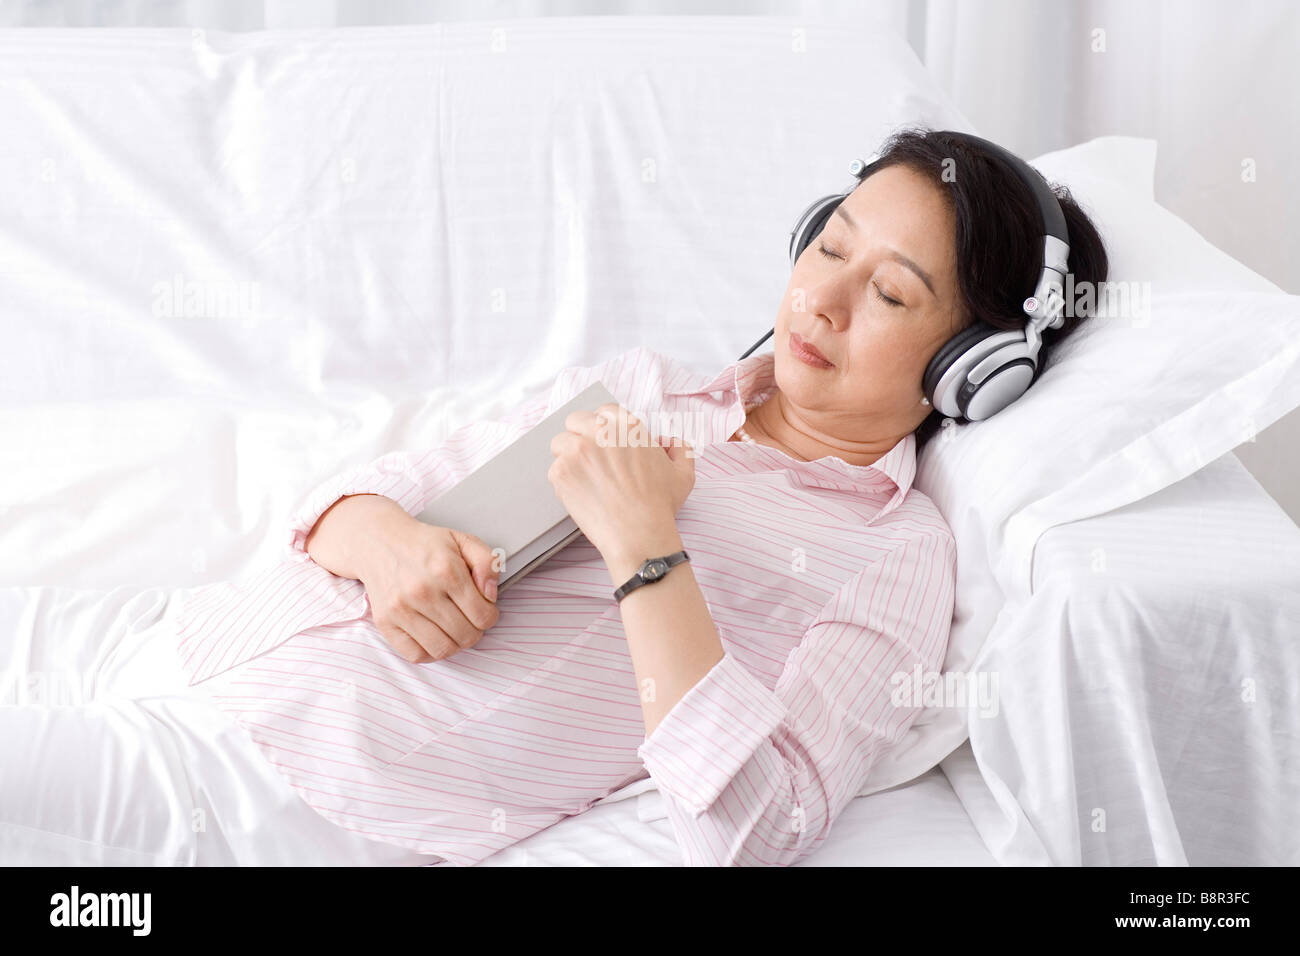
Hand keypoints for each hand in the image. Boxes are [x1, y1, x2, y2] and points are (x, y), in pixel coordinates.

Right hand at [358, 514, 502, 663]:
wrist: (380, 542)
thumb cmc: (424, 545)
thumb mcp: (462, 540)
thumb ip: (487, 562)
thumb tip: (490, 594)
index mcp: (446, 570)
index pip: (483, 616)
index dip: (490, 616)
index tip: (484, 609)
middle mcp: (422, 592)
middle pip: (466, 636)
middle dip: (475, 631)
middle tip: (469, 619)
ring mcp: (401, 609)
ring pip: (443, 649)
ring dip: (455, 644)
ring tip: (453, 628)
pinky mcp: (385, 623)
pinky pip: (416, 655)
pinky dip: (430, 652)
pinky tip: (434, 635)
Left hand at [547, 402, 694, 560]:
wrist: (638, 534)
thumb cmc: (659, 506)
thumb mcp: (683, 474)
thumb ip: (679, 449)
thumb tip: (668, 442)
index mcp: (628, 427)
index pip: (604, 411)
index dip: (603, 426)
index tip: (603, 440)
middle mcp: (600, 433)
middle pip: (576, 420)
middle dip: (581, 435)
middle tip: (589, 456)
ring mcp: (577, 451)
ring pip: (560, 442)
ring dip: (568, 455)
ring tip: (583, 475)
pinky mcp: (562, 472)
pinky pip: (554, 468)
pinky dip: (564, 480)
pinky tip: (580, 492)